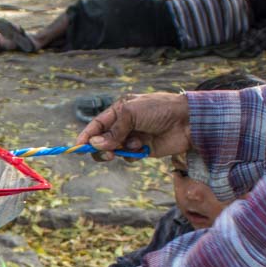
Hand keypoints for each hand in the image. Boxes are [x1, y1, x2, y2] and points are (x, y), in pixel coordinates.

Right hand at [75, 91, 191, 159]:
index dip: (87, 135)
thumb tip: (96, 145)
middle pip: (103, 140)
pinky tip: (143, 148)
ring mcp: (133, 137)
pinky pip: (129, 157)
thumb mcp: (132, 113)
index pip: (97, 124)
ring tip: (135, 145)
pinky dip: (132, 155)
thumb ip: (113, 130)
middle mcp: (125, 124)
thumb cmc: (159, 110)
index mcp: (120, 110)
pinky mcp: (143, 150)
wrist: (187, 121)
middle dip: (102, 148)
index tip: (78, 147)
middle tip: (107, 154)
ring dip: (121, 150)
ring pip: (115, 150)